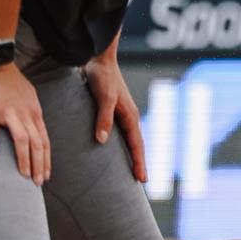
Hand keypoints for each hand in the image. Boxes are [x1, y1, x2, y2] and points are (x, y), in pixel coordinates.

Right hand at [0, 61, 49, 184]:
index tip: (46, 175)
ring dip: (24, 159)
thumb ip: (31, 114)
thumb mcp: (28, 98)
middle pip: (37, 143)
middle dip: (40, 164)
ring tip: (23, 177)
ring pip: (22, 139)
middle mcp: (26, 113)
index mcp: (35, 112)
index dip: (46, 159)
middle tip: (38, 183)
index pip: (45, 140)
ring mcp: (10, 111)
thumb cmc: (10, 82)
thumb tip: (34, 131)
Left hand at [82, 56, 146, 181]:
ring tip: (131, 169)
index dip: (139, 162)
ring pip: (130, 139)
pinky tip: (115, 150)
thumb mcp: (103, 96)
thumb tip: (103, 141)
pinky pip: (120, 133)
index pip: (137, 145)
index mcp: (130, 115)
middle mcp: (129, 117)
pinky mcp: (112, 111)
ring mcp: (122, 114)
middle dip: (140, 162)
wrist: (98, 58)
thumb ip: (104, 118)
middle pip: (137, 144)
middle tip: (141, 181)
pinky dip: (122, 144)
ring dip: (132, 154)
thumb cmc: (102, 76)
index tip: (142, 179)